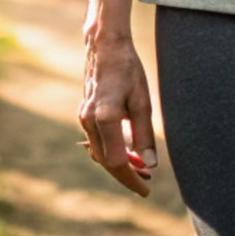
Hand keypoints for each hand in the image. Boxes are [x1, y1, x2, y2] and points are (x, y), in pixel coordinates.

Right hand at [78, 31, 157, 197]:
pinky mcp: (85, 113)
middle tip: (148, 179)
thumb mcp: (142, 100)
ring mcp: (84, 117)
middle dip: (127, 174)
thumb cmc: (127, 68)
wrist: (105, 45)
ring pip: (100, 152)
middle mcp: (89, 121)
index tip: (146, 190)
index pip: (117, 162)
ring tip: (141, 166)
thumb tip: (150, 163)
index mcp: (105, 118)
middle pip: (106, 161)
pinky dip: (111, 149)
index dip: (131, 179)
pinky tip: (127, 149)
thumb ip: (144, 134)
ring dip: (119, 162)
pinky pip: (97, 140)